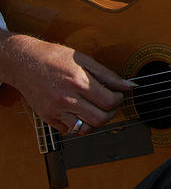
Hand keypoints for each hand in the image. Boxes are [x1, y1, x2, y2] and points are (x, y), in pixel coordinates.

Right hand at [1, 33, 131, 134]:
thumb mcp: (85, 60)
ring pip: (85, 129)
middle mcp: (67, 99)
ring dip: (95, 122)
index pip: (109, 102)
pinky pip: (69, 130)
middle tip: (109, 104)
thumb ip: (108, 75)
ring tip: (96, 110)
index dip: (119, 99)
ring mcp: (56, 111)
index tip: (118, 95)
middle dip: (111, 113)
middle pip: (100, 119)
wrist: (25, 63)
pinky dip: (78, 124)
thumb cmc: (54, 58)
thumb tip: (128, 85)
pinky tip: (80, 112)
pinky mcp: (48, 118)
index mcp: (79, 83)